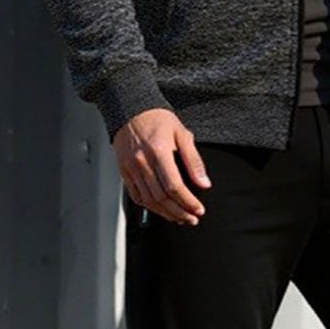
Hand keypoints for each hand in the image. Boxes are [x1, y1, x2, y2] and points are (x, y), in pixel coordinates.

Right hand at [113, 107, 211, 224]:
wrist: (132, 111)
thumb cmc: (157, 120)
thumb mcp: (182, 133)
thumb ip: (193, 160)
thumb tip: (204, 183)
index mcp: (159, 151)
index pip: (175, 186)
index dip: (188, 201)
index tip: (199, 209)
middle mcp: (143, 163)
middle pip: (161, 197)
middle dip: (179, 212)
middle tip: (192, 218)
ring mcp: (131, 169)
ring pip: (149, 201)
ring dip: (166, 213)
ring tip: (180, 217)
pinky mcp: (124, 172)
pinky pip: (136, 196)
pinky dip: (150, 207)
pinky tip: (161, 210)